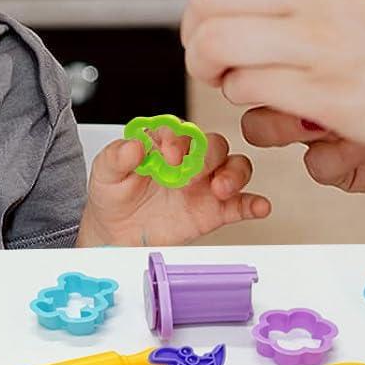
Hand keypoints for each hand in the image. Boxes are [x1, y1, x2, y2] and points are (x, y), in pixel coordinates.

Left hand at [76, 128, 269, 247]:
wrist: (117, 233)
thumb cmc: (114, 195)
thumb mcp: (106, 173)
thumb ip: (117, 157)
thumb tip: (133, 145)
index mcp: (165, 144)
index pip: (180, 131)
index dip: (177, 140)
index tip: (168, 155)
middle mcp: (190, 160)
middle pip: (213, 145)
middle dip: (207, 156)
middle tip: (192, 174)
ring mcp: (205, 184)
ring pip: (235, 167)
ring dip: (234, 175)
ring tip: (221, 189)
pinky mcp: (215, 211)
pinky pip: (241, 204)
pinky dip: (254, 204)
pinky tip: (259, 207)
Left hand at [182, 0, 364, 168]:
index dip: (217, 12)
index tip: (225, 36)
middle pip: (208, 1)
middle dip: (198, 38)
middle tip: (214, 65)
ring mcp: (320, 36)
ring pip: (215, 45)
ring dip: (217, 74)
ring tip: (244, 89)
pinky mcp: (326, 91)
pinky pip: (248, 90)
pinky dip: (249, 103)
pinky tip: (281, 110)